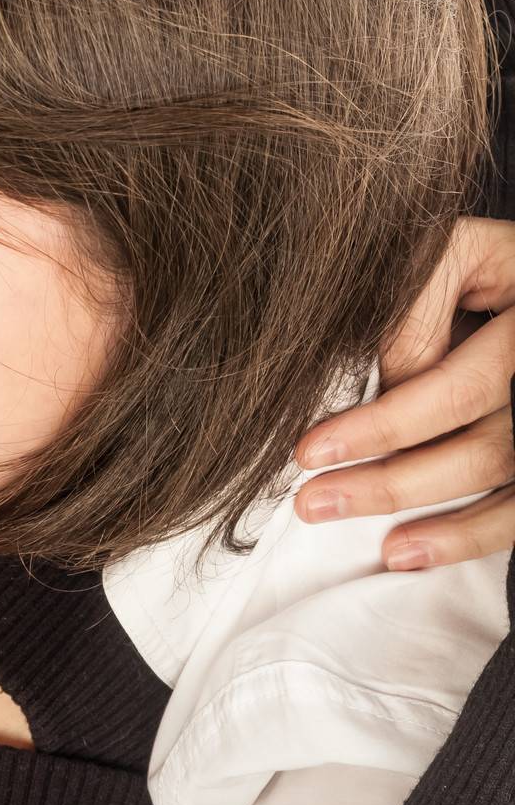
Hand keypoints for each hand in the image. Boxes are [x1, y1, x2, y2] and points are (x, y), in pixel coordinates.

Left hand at [292, 216, 514, 569]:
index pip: (454, 380)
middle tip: (308, 497)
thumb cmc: (475, 261)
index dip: (383, 419)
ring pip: (496, 468)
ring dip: (416, 504)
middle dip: (384, 471)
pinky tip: (408, 551)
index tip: (309, 449)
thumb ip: (411, 303)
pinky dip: (468, 535)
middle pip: (473, 432)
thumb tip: (384, 378)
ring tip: (334, 516)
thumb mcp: (449, 253)